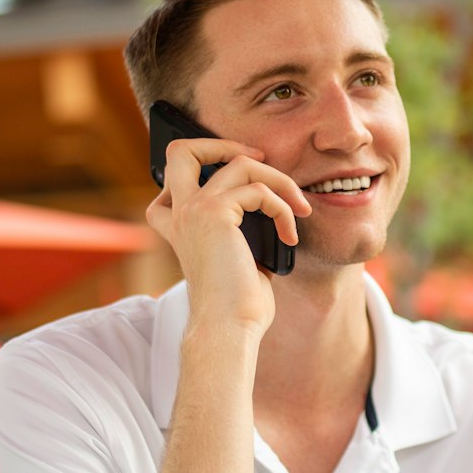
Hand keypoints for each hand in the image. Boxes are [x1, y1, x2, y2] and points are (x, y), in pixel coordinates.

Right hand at [146, 137, 310, 332]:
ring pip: (239, 162)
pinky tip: (291, 234)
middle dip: (225, 144)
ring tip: (299, 209)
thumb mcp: (239, 254)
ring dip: (279, 182)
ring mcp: (193, 210)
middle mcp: (179, 213)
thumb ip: (243, 224)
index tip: (248, 185)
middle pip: (184, 150)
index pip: (174, 177)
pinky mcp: (213, 214)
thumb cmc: (238, 302)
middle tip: (261, 161)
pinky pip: (259, 190)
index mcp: (178, 224)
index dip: (208, 166)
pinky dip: (283, 208)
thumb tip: (272, 200)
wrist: (229, 328)